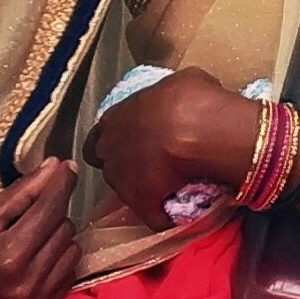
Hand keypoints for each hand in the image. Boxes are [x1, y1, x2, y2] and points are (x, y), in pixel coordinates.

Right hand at [0, 158, 80, 298]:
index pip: (51, 207)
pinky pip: (69, 272)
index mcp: (9, 254)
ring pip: (72, 249)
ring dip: (57, 238)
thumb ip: (20, 193)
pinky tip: (35, 261)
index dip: (62, 182)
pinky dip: (58, 260)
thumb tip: (54, 167)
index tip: (66, 167)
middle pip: (64, 226)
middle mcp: (29, 280)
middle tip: (27, 215)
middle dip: (52, 214)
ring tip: (29, 241)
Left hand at [84, 67, 256, 230]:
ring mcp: (121, 179)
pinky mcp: (140, 204)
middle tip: (157, 161)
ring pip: (129, 189)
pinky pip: (153, 215)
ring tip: (173, 186)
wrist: (195, 131)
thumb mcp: (181, 82)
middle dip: (129, 163)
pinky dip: (165, 216)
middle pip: (111, 160)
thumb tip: (182, 98)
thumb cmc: (188, 98)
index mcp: (115, 117)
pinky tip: (182, 211)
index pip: (104, 130)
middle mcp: (109, 148)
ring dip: (147, 189)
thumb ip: (169, 96)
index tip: (143, 136)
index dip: (123, 134)